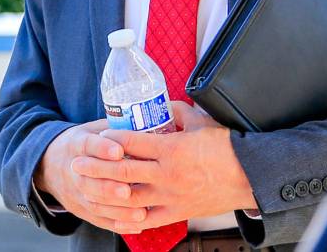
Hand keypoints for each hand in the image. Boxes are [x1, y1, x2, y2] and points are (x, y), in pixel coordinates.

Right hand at [34, 119, 147, 234]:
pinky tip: (137, 225)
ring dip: (117, 210)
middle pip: (89, 181)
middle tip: (128, 190)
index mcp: (77, 144)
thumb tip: (145, 120)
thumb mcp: (91, 129)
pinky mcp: (81, 209)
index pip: (88, 146)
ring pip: (95, 203)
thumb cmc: (82, 143)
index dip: (102, 149)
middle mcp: (74, 170)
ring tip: (140, 212)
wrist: (49, 165)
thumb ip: (114, 127)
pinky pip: (99, 219)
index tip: (119, 151)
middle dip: (109, 187)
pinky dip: (118, 224)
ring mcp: (76, 192)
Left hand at [69, 102, 256, 230]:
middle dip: (96, 167)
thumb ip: (177, 111)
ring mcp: (170, 196)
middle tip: (77, 164)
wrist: (249, 176)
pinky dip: (128, 220)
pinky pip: (147, 220)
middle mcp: (167, 174)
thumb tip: (160, 105)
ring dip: (104, 193)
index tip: (98, 137)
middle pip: (122, 171)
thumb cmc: (227, 147)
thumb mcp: (201, 121)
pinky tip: (114, 217)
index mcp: (172, 148)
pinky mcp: (177, 212)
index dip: (111, 139)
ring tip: (87, 189)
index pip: (132, 142)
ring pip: (129, 197)